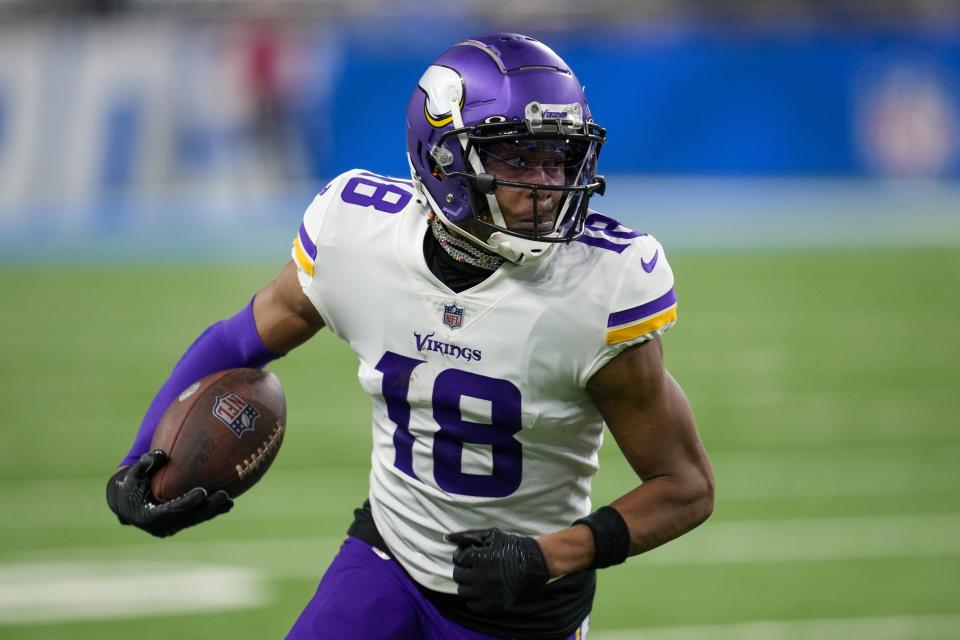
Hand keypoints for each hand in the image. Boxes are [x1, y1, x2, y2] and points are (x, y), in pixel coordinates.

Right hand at [106, 449, 232, 537]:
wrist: (126, 502)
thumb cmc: (130, 484)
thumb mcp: (133, 473)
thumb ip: (145, 463)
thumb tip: (161, 453)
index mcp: (148, 516)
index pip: (172, 511)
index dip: (188, 503)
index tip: (202, 492)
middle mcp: (161, 526)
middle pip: (189, 519)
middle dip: (208, 508)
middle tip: (224, 495)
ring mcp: (171, 527)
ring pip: (195, 520)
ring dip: (213, 511)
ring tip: (229, 501)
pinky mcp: (178, 524)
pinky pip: (196, 518)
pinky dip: (211, 511)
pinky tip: (227, 503)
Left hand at [447, 528, 549, 612]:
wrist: (535, 564)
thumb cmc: (513, 546)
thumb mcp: (492, 535)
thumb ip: (468, 536)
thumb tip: (447, 537)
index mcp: (480, 559)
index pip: (458, 559)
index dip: (462, 555)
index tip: (469, 555)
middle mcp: (482, 577)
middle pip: (458, 575)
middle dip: (463, 569)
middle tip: (472, 566)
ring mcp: (487, 592)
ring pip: (463, 591)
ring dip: (466, 584)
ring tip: (475, 578)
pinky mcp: (494, 603)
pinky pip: (474, 605)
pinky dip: (474, 599)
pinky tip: (481, 590)